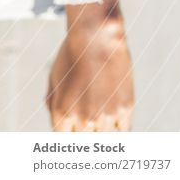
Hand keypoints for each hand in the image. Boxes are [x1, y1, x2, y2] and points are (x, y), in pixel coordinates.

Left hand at [46, 0, 134, 130]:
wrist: (95, 38)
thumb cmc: (71, 57)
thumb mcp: (53, 79)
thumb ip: (53, 104)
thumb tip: (59, 124)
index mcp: (61, 112)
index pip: (63, 140)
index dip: (67, 134)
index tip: (71, 129)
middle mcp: (83, 117)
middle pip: (84, 141)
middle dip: (83, 133)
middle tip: (86, 120)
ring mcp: (106, 115)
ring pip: (104, 138)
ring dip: (101, 130)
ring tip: (99, 113)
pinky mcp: (125, 108)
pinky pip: (123, 131)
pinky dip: (117, 128)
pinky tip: (112, 117)